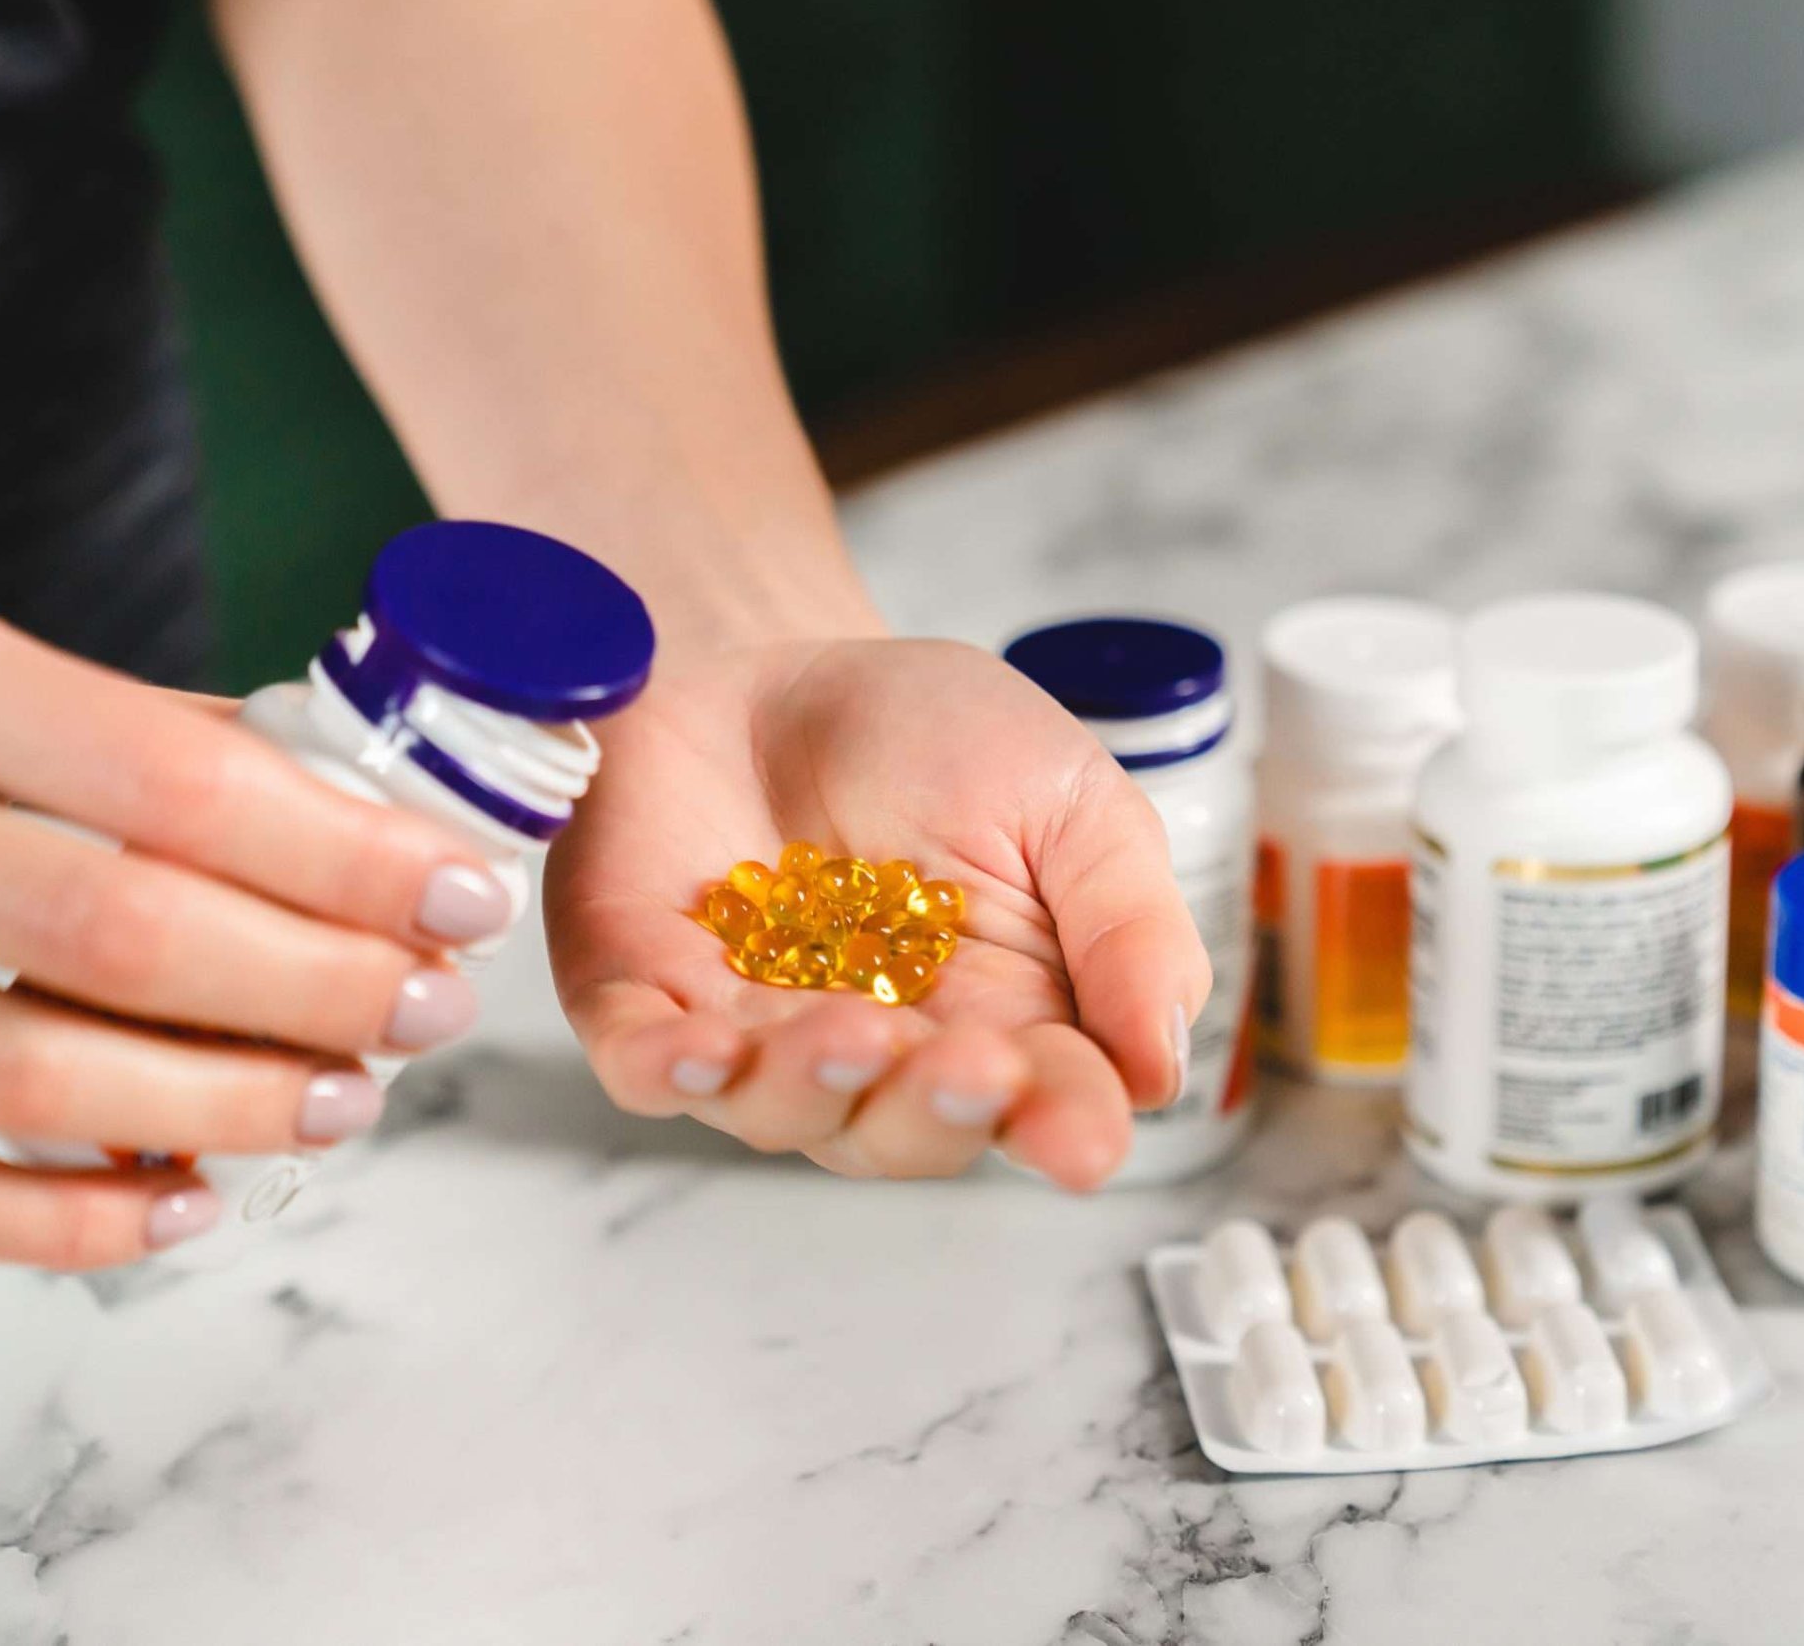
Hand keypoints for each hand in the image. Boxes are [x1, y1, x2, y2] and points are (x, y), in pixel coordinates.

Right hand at [0, 582, 512, 1267]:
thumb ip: (141, 738)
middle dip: (313, 987)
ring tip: (343, 1103)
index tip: (463, 898)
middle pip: (118, 935)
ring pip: (26, 1079)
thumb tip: (370, 823)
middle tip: (427, 1009)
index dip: (345, 859)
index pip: (175, 782)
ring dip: (220, 1108)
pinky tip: (187, 1203)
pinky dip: (67, 1223)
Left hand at [546, 636, 1212, 1188]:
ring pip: (781, 1113)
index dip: (1062, 1126)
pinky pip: (646, 1064)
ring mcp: (756, 1037)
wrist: (775, 663)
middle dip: (938, 1111)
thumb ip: (1128, 928)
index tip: (1083, 1140)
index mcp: (1005, 1022)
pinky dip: (670, 1071)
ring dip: (817, 1087)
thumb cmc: (936, 738)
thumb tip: (1161, 1070)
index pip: (1043, 1101)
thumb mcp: (1070, 802)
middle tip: (971, 1066)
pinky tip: (700, 1049)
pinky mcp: (642, 999)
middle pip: (909, 1132)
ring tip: (853, 1031)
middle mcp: (882, 1054)